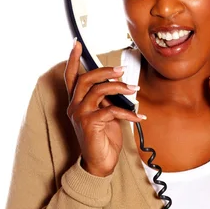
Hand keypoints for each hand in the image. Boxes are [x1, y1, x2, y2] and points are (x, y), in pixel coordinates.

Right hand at [64, 41, 145, 176]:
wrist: (100, 164)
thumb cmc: (103, 139)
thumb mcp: (105, 114)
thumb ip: (106, 99)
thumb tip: (119, 85)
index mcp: (76, 102)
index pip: (71, 76)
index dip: (73, 59)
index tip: (77, 44)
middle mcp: (74, 107)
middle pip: (86, 79)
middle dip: (105, 71)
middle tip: (122, 70)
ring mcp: (80, 115)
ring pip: (98, 90)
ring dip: (120, 87)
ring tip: (134, 89)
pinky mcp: (90, 124)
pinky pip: (111, 110)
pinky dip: (128, 112)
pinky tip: (138, 117)